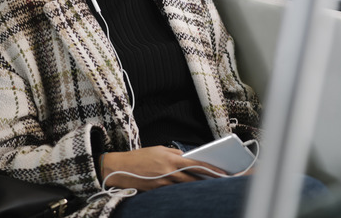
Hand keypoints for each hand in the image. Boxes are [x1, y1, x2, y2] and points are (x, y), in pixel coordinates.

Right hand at [100, 146, 227, 190]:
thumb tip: (187, 157)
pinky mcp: (157, 191)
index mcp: (169, 158)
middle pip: (193, 178)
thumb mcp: (157, 150)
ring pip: (185, 186)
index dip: (210, 169)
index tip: (221, 172)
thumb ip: (173, 153)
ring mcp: (163, 183)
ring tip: (205, 186)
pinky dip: (181, 190)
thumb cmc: (137, 158)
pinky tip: (186, 190)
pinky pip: (174, 191)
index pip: (195, 163)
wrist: (118, 169)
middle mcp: (168, 172)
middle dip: (206, 180)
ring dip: (195, 186)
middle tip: (218, 181)